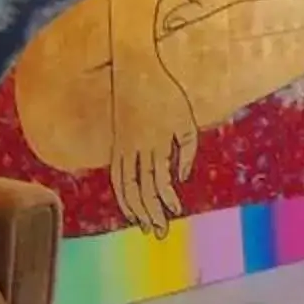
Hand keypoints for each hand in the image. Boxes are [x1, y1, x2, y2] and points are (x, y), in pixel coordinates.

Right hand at [109, 58, 199, 236]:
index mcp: (156, 141)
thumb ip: (187, 150)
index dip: (166, 198)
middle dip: (150, 212)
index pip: (159, 178)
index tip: (176, 212)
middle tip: (159, 232)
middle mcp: (136, 147)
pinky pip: (116, 177)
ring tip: (144, 227)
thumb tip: (180, 180)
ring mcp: (122, 147)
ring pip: (124, 186)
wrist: (135, 71)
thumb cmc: (167, 95)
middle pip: (140, 188)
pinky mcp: (116, 146)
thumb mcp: (186, 119)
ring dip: (134, 209)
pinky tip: (130, 209)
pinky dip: (121, 195)